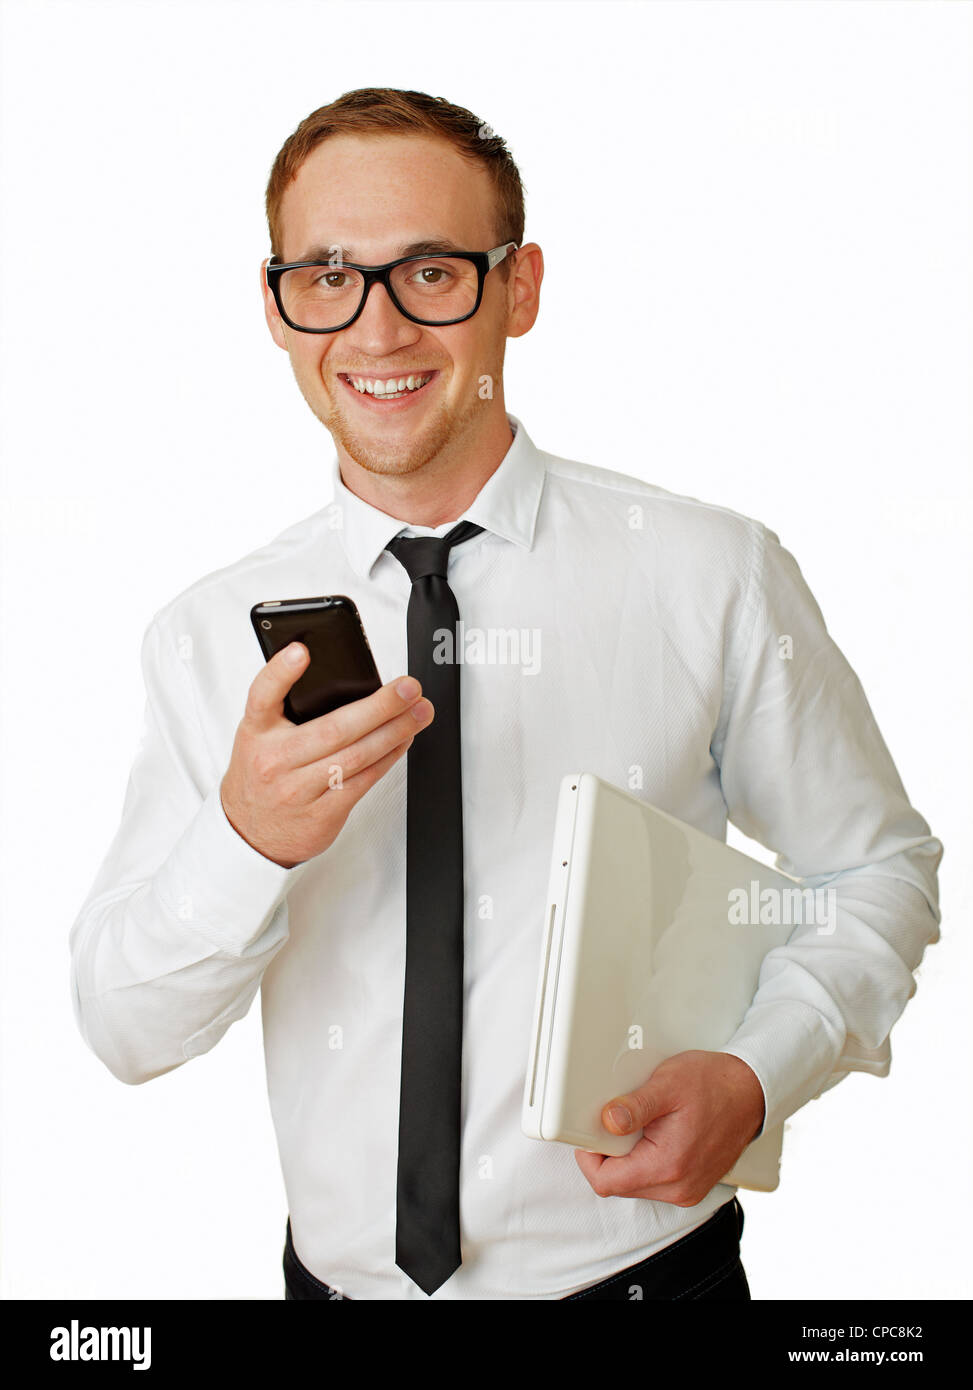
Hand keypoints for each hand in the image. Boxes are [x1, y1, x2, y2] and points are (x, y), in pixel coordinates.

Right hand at [220, 642, 433, 867]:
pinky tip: (403, 740)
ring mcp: (298, 789)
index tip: (302, 651)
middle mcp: (275, 759)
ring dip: (395, 731)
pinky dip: (388, 757)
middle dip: (379, 706)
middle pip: (333, 728)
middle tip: (408, 688)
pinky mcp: (322, 813)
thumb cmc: (262, 775)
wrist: (250, 833)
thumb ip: (287, 710)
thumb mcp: (260, 737)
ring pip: (356, 755)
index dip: (281, 672)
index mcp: (256, 732)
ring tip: (419, 712)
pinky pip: (363, 780)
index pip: (263, 695)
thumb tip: (348, 682)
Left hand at [574, 1050, 764, 1204]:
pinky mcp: (692, 1185)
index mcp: (668, 1167)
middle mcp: (679, 1188)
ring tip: (641, 1124)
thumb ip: (633, 1107)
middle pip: (618, 1184)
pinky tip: (655, 1134)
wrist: (751, 1091)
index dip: (589, 1157)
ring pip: (635, 1183)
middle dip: (610, 1154)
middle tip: (618, 1121)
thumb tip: (607, 1121)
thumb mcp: (667, 1084)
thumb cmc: (714, 1084)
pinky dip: (646, 1160)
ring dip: (628, 1157)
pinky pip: (654, 1180)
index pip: (606, 1182)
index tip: (590, 1134)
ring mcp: (687, 1190)